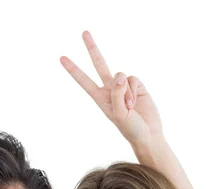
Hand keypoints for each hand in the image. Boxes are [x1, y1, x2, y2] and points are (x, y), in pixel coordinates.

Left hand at [60, 31, 162, 145]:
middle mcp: (110, 89)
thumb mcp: (119, 114)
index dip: (74, 70)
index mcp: (100, 99)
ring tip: (129, 107)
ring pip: (120, 75)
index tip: (62, 58)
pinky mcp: (136, 85)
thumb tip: (119, 74)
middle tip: (84, 33)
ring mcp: (123, 86)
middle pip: (100, 64)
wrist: (148, 133)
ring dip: (126, 93)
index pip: (84, 81)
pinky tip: (136, 102)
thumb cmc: (131, 128)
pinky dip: (134, 90)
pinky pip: (133, 79)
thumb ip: (116, 94)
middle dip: (92, 49)